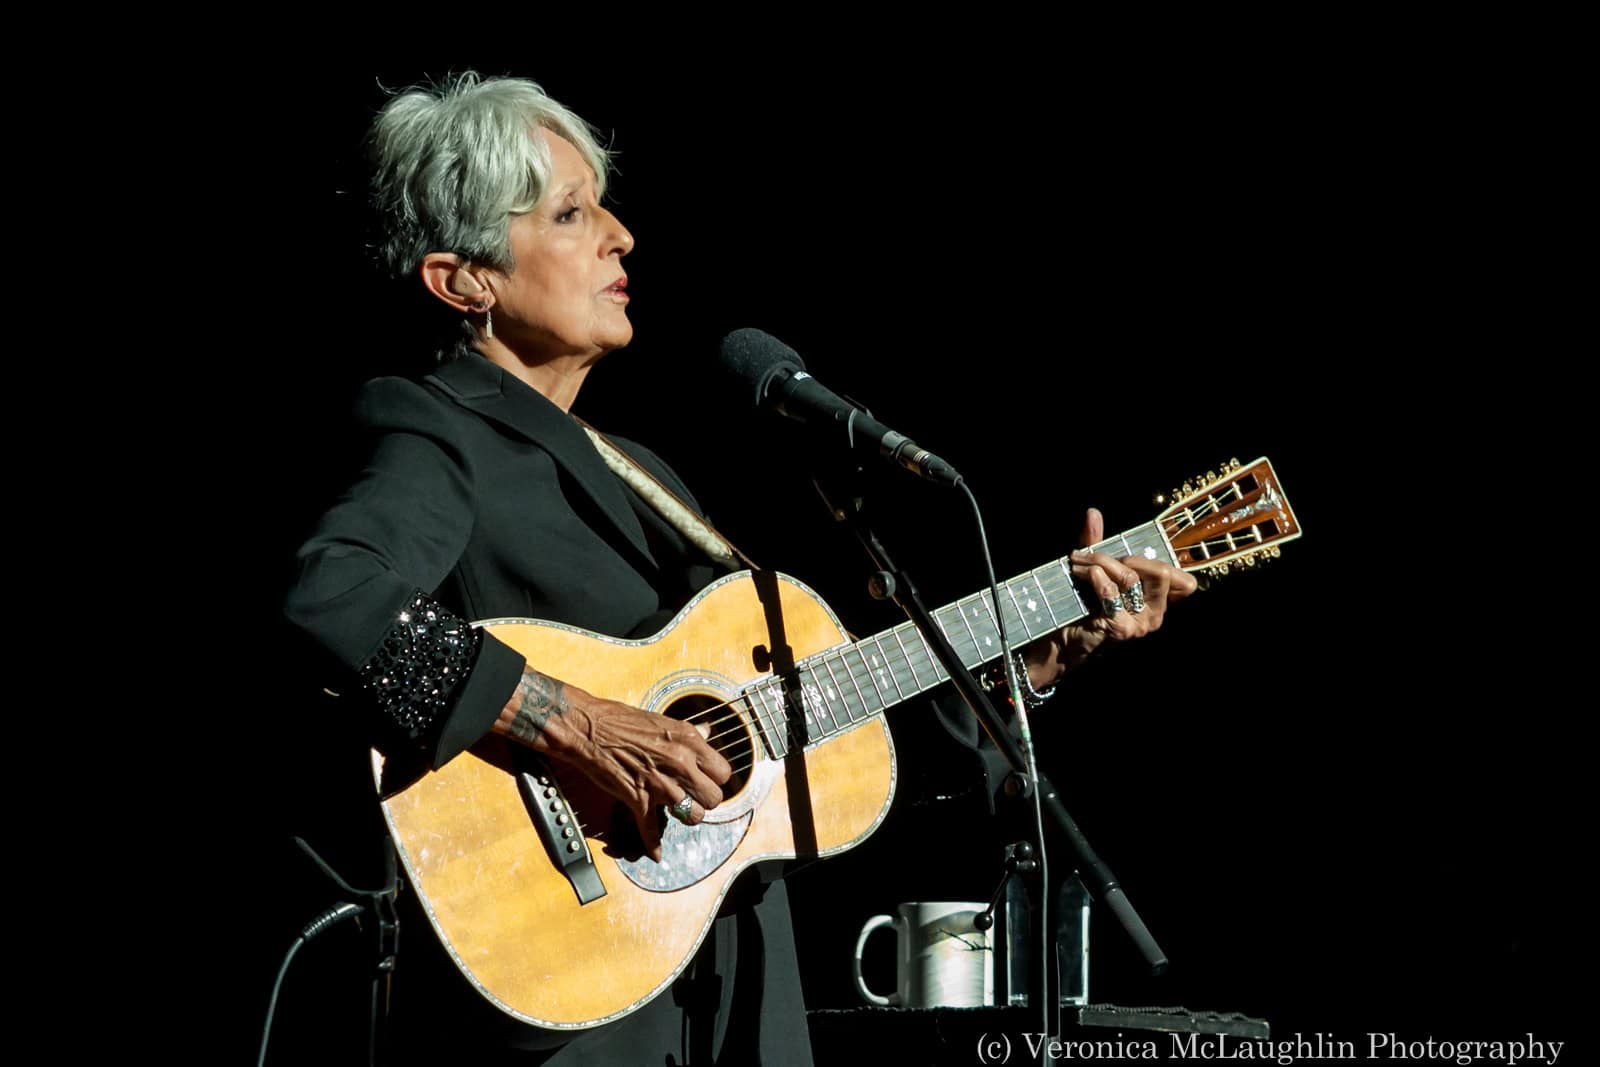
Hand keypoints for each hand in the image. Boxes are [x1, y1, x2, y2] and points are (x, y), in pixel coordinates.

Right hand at [493, 669, 733, 861]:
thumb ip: (690, 733)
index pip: (723, 772)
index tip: (708, 780)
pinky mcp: (638, 800)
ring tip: (678, 811)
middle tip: (694, 797)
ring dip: (686, 817)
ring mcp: (659, 784)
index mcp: (689, 742)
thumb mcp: (664, 721)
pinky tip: (656, 853)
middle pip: (713, 798)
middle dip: (704, 800)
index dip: (716, 779)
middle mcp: (680, 763)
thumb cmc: (622, 720)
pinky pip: (651, 832)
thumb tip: (707, 732)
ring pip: (693, 817)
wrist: (588, 728)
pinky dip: (653, 846)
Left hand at [1021, 508, 1197, 687]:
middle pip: (1161, 572)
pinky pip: (1113, 593)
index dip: (1164, 561)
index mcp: (1158, 600)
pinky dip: (1097, 578)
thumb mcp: (1094, 570)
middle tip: (1094, 554)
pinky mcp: (1122, 629)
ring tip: (1077, 561)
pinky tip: (1082, 574)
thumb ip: (1097, 543)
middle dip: (1125, 556)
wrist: (1061, 642)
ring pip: (1131, 578)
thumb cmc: (1082, 607)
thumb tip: (1093, 513)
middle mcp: (1156, 613)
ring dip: (1100, 562)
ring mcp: (1141, 623)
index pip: (1186, 583)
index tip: (1127, 556)